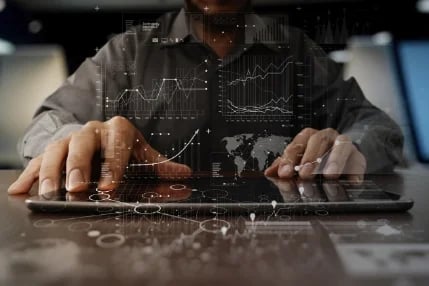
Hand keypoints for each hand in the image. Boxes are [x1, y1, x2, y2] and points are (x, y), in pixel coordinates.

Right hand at [8, 116, 191, 194]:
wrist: (100, 135)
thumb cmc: (123, 148)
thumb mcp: (142, 153)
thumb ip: (160, 164)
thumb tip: (186, 174)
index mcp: (117, 130)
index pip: (116, 144)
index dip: (113, 164)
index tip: (110, 185)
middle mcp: (91, 131)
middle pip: (82, 143)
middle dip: (78, 165)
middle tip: (77, 187)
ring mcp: (69, 139)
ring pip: (56, 150)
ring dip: (51, 172)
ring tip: (49, 193)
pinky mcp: (52, 149)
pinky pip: (37, 160)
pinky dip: (29, 175)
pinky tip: (20, 190)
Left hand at [264, 128, 365, 181]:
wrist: (342, 162)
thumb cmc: (315, 164)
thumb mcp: (297, 166)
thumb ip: (283, 169)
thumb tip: (269, 172)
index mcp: (307, 138)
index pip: (296, 145)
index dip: (289, 159)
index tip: (284, 173)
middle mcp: (326, 137)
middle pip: (318, 141)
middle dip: (310, 158)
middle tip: (305, 174)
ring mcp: (344, 145)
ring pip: (341, 146)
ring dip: (334, 160)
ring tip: (329, 175)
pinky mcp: (359, 157)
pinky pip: (358, 162)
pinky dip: (355, 172)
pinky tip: (351, 182)